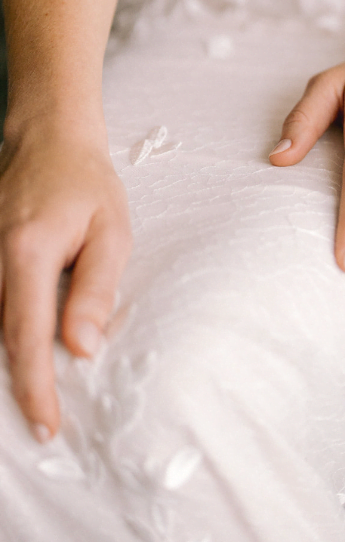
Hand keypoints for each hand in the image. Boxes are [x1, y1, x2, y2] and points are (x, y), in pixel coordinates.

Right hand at [0, 121, 131, 440]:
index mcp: (27, 252)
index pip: (26, 336)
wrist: (49, 142)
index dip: (35, 387)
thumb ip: (95, 289)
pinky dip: (2, 333)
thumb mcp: (111, 231)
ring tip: (33, 396)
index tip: (47, 426)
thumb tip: (82, 347)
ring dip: (8, 359)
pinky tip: (19, 352)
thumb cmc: (87, 185)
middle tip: (43, 425)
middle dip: (18, 385)